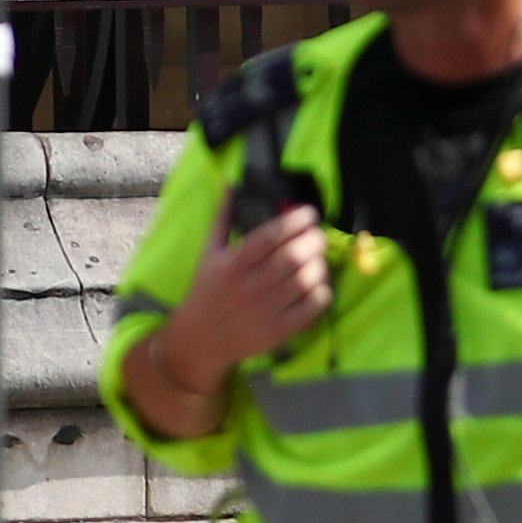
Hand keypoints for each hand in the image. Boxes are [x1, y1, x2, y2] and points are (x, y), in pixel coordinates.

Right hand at [160, 196, 331, 387]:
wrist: (199, 339)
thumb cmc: (207, 289)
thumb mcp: (209, 252)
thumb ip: (224, 218)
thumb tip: (233, 184)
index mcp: (231, 263)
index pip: (269, 237)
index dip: (295, 221)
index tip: (310, 213)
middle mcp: (248, 286)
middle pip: (293, 257)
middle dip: (314, 240)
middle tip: (318, 235)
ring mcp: (264, 310)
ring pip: (306, 281)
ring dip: (320, 265)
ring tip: (318, 259)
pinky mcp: (277, 332)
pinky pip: (311, 308)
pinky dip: (322, 293)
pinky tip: (318, 285)